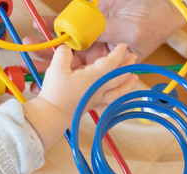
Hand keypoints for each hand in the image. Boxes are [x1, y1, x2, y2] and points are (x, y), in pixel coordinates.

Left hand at [22, 0, 186, 71]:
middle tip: (30, 57)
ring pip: (67, 39)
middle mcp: (99, 49)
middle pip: (70, 58)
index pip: (83, 72)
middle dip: (49, 58)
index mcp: (109, 61)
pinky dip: (55, 21)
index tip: (46, 78)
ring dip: (48, 40)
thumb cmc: (155, 21)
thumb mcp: (129, 33)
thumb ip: (104, 36)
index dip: (64, 75)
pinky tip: (40, 22)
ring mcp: (94, 31)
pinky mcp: (92, 15)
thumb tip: (81, 42)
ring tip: (29, 40)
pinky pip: (71, 20)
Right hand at [22, 44, 137, 150]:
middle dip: (127, 65)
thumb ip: (63, 54)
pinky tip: (118, 98)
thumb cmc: (55, 92)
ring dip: (127, 84)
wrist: (52, 115)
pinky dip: (116, 100)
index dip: (118, 53)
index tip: (123, 46)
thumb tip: (67, 48)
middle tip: (133, 57)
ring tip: (134, 79)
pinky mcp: (90, 106)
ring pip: (118, 92)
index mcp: (94, 77)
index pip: (112, 62)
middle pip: (118, 76)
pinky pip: (109, 104)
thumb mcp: (57, 68)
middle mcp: (99, 88)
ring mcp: (96, 99)